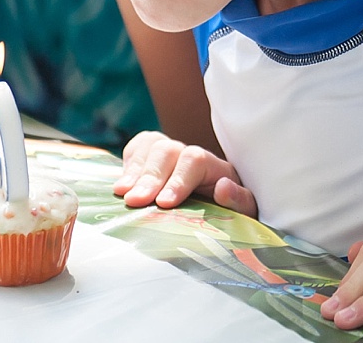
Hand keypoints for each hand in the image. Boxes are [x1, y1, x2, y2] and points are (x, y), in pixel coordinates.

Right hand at [112, 131, 256, 214]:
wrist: (212, 215)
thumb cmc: (227, 216)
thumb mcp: (241, 214)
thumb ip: (239, 201)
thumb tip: (223, 186)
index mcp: (215, 168)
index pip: (195, 161)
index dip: (178, 180)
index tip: (164, 204)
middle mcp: (189, 155)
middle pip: (168, 151)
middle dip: (150, 177)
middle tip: (135, 201)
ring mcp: (169, 154)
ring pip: (151, 147)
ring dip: (135, 171)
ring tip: (122, 194)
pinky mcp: (150, 157)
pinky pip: (137, 148)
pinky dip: (127, 163)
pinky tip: (121, 184)